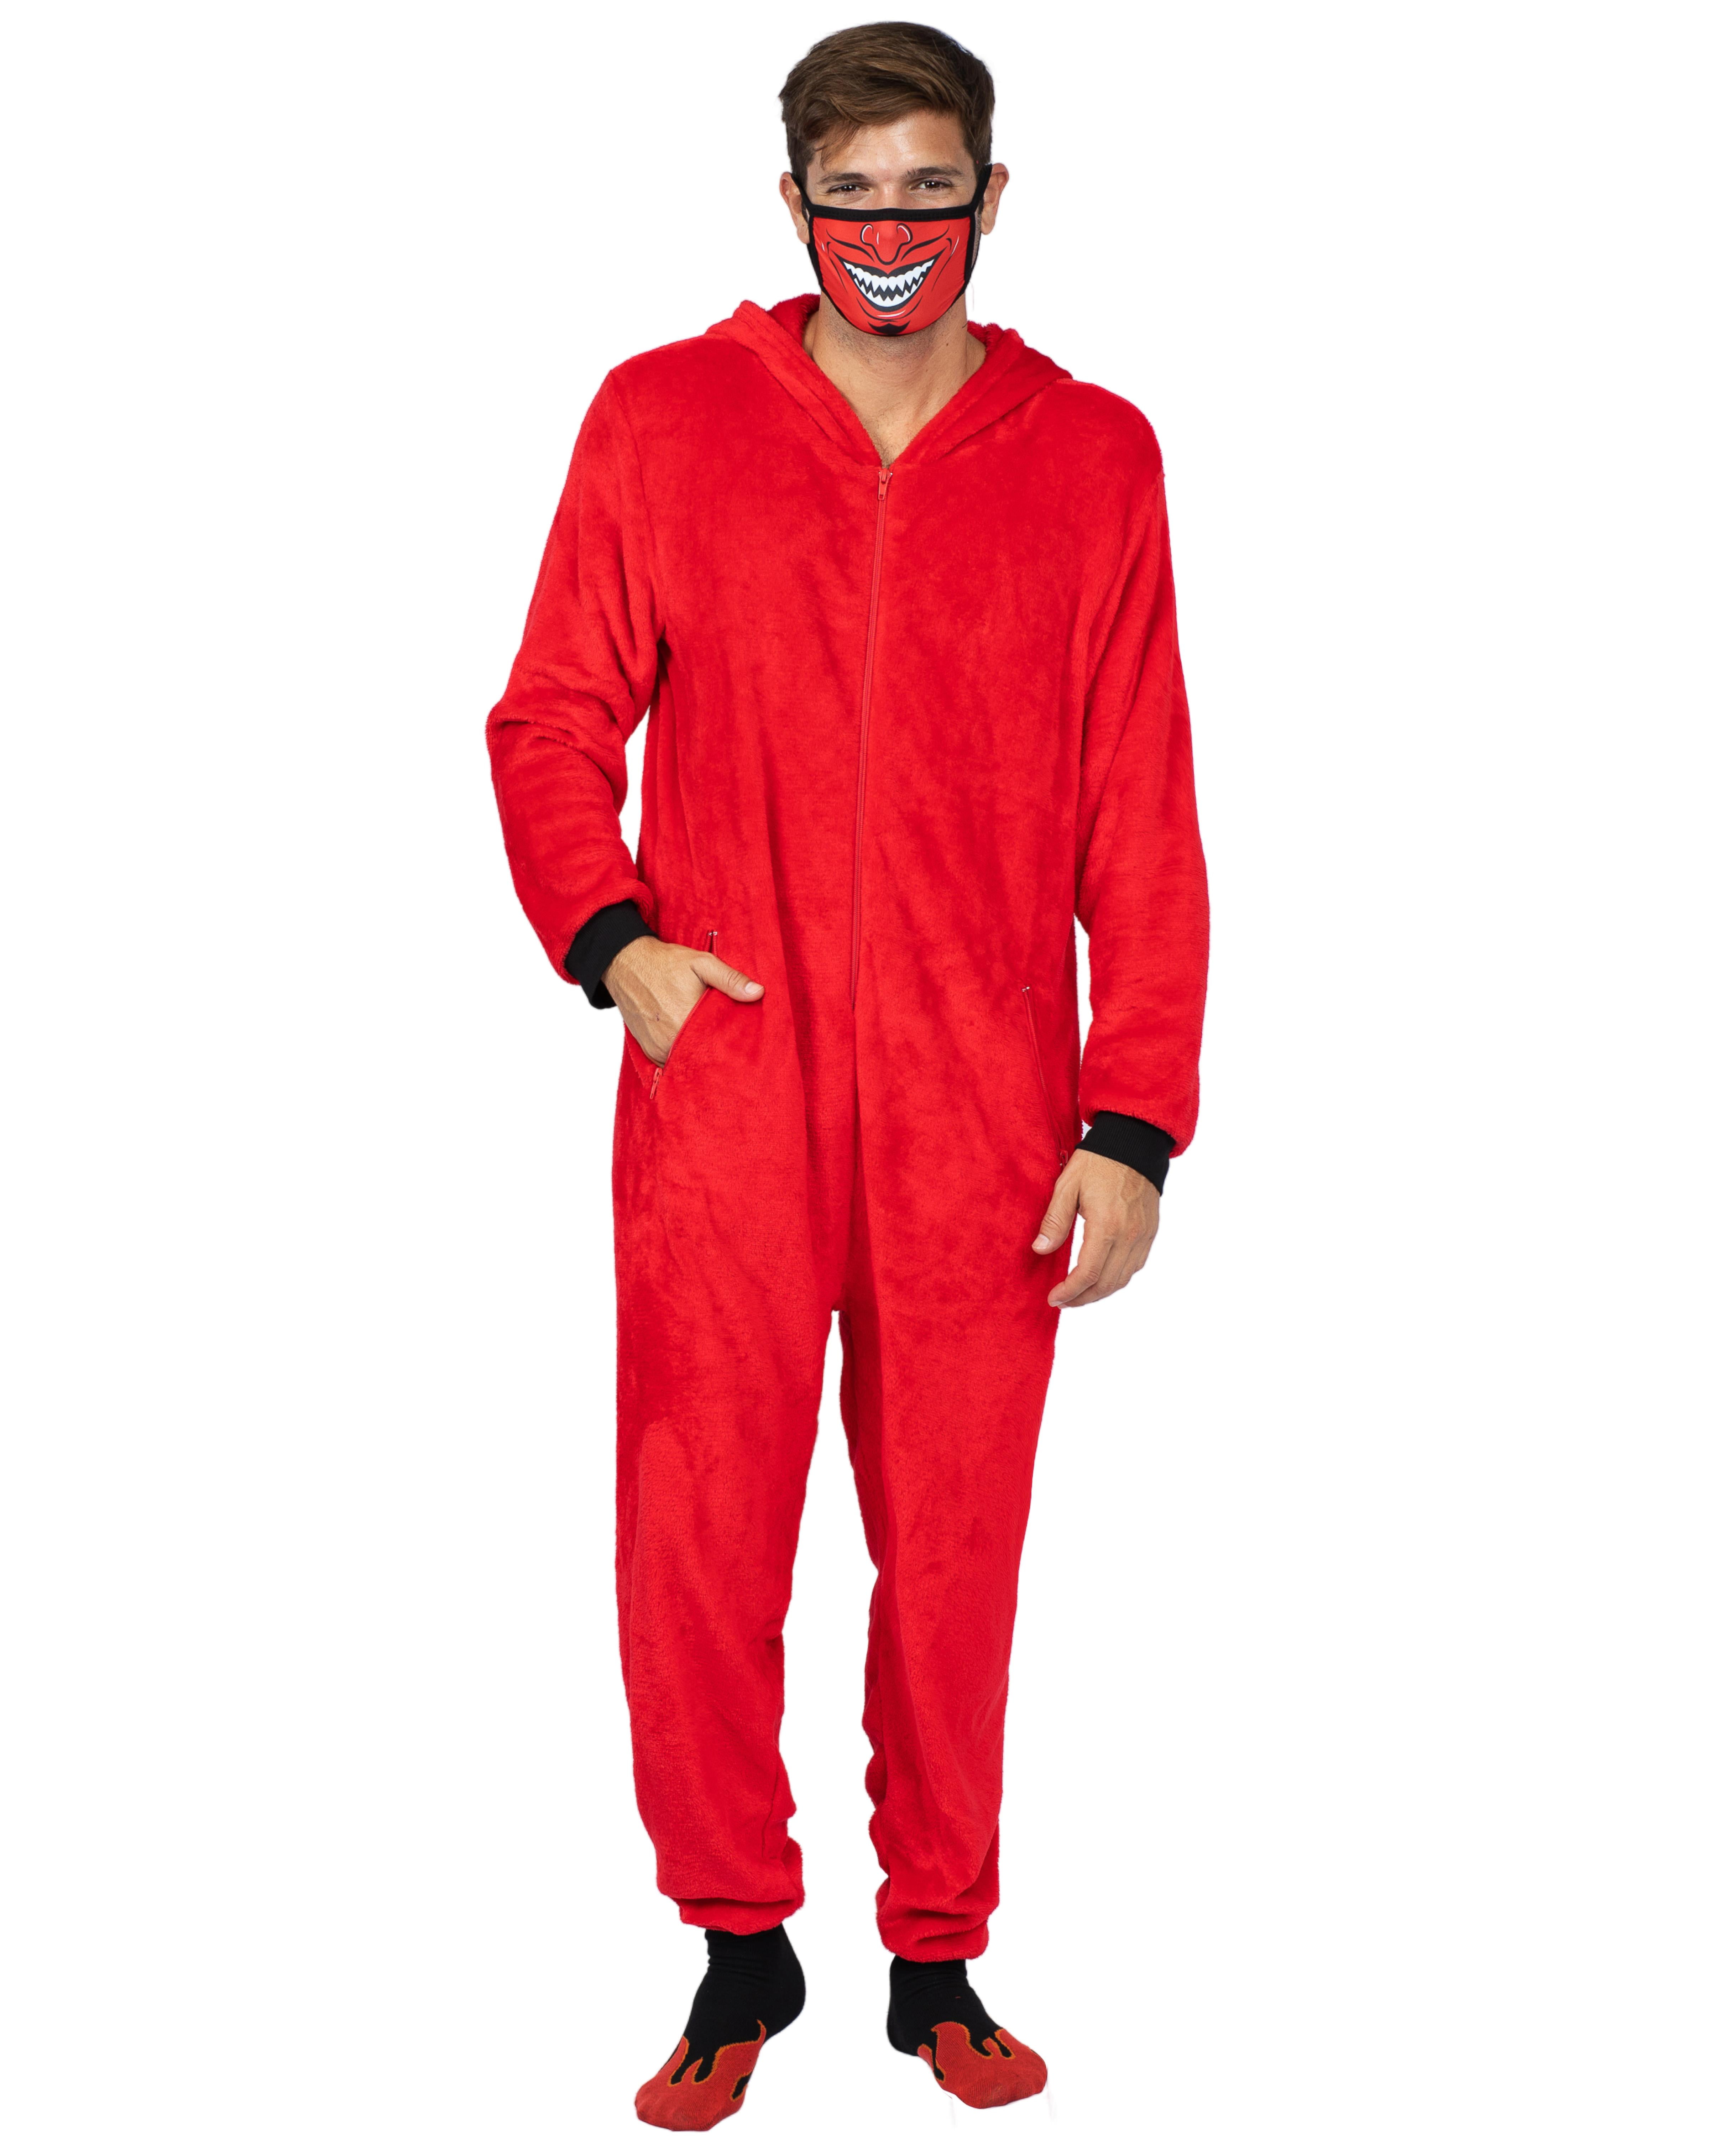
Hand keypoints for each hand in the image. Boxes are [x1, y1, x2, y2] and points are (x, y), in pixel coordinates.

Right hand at [603, 937, 762, 1064]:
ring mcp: (657, 1048)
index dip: (731, 1046)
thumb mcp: (702, 963)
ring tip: (712, 1046)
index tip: (742, 1044)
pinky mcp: (648, 1050)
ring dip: (698, 1055)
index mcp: (686, 1021)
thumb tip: (758, 992)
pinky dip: (681, 1057)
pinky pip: (670, 1063)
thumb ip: (730, 979)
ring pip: (686, 1061)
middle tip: (731, 1047)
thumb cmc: (665, 962)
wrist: (625, 963)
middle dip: (716, 1052)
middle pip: (702, 1057)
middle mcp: (669, 1040)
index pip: (718, 1045)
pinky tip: (692, 1047)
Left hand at [1033, 1151, 1159, 1308]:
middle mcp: (1129, 1236)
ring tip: (1079, 1294)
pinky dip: (1117, 1279)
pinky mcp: (1150, 1232)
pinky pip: (1135, 1266)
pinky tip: (1101, 1277)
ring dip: (1100, 1293)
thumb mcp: (1067, 1186)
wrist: (1135, 1143)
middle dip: (1082, 1298)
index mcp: (1106, 1226)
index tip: (1053, 1298)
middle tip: (1063, 1301)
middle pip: (1106, 1284)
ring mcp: (1143, 1236)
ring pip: (1123, 1279)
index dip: (1069, 1291)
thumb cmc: (1098, 1161)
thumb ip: (1055, 1220)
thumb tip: (1039, 1250)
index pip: (1087, 1274)